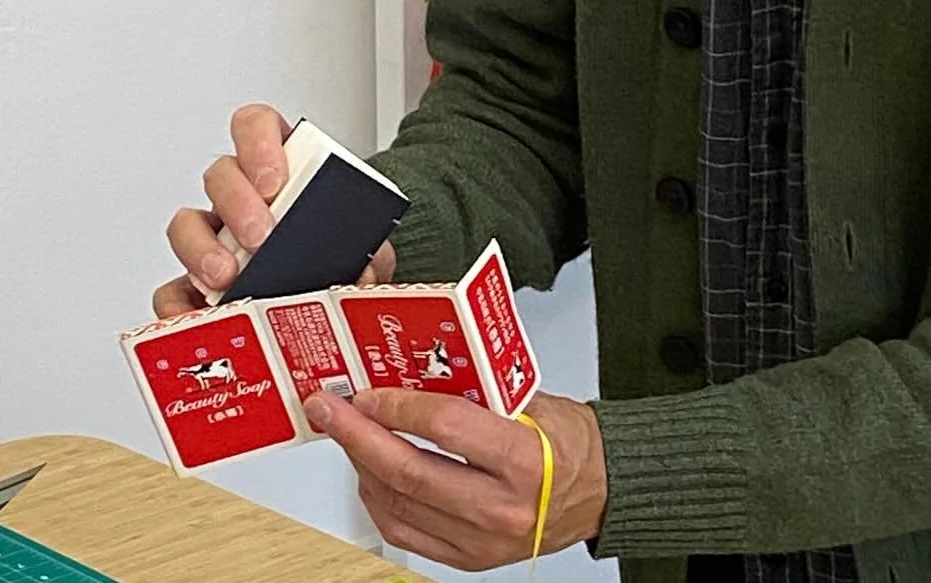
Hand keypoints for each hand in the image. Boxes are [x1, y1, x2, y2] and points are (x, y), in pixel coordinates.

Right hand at [153, 104, 395, 316]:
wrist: (323, 309)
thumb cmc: (335, 260)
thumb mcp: (359, 249)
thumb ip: (369, 254)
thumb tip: (367, 271)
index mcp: (280, 172)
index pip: (257, 127)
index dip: (258, 142)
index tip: (274, 179)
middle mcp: (240, 197)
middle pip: (220, 174)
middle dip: (237, 202)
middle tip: (262, 235)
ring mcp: (214, 239)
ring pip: (186, 225)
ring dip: (202, 249)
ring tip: (229, 277)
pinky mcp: (195, 285)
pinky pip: (171, 288)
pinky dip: (179, 304)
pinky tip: (200, 317)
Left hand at [303, 389, 607, 569]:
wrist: (600, 489)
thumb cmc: (569, 440)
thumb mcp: (529, 396)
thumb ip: (474, 386)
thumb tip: (412, 370)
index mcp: (521, 458)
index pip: (442, 426)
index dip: (395, 406)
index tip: (367, 391)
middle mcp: (500, 506)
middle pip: (408, 470)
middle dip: (356, 436)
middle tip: (329, 411)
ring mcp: (482, 540)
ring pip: (398, 505)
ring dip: (362, 467)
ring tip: (347, 437)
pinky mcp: (471, 559)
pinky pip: (407, 534)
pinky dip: (379, 502)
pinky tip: (370, 475)